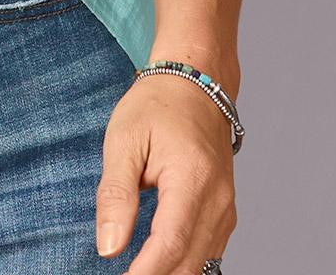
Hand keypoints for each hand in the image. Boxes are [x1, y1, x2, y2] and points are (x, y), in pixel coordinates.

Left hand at [95, 69, 236, 271]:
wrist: (196, 81)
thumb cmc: (156, 105)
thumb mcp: (124, 140)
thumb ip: (116, 194)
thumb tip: (108, 248)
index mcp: (192, 178)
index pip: (169, 245)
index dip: (144, 274)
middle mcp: (218, 200)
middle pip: (189, 265)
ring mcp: (226, 208)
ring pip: (202, 265)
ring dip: (170, 274)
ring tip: (135, 271)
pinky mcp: (225, 212)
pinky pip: (208, 253)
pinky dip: (183, 265)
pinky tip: (157, 264)